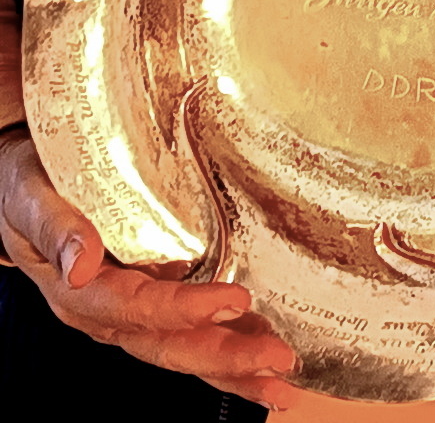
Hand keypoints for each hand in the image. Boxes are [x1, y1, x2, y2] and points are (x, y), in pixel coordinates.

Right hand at [0, 129, 301, 409]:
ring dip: (234, 366)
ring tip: (281, 379)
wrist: (26, 182)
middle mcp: (109, 311)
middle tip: (277, 361)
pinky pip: (189, 328)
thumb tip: (80, 262)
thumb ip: (56, 227)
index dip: (185, 309)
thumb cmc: (27, 186)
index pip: (136, 308)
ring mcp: (132, 310)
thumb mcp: (30, 197)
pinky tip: (263, 345)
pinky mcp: (151, 295)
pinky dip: (228, 341)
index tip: (233, 300)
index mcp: (79, 291)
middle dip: (226, 357)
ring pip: (185, 347)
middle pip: (170, 343)